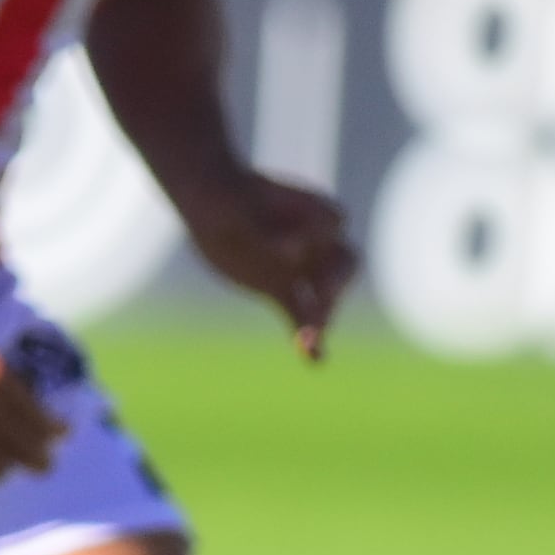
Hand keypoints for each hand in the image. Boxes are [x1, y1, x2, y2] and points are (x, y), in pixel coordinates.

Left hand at [181, 170, 355, 359]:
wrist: (213, 205)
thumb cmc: (229, 194)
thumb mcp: (238, 197)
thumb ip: (266, 226)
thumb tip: (289, 252)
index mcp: (311, 210)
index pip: (333, 222)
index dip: (318, 235)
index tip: (292, 247)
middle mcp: (314, 240)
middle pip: (341, 265)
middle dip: (334, 285)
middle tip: (322, 302)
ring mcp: (302, 267)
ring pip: (323, 297)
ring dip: (322, 319)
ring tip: (312, 342)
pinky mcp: (283, 289)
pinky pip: (302, 315)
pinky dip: (308, 338)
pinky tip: (314, 360)